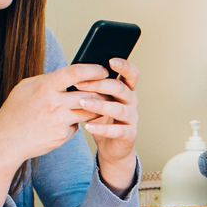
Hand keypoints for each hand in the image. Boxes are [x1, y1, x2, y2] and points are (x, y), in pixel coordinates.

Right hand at [0, 64, 99, 206]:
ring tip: (100, 103)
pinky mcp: (62, 136)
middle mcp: (54, 103)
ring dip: (97, 107)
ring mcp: (60, 121)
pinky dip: (76, 123)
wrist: (6, 141)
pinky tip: (68, 122)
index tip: (103, 70)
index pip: (76, 72)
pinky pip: (77, 126)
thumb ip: (47, 80)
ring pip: (89, 111)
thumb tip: (68, 75)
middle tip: (109, 89)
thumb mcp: (25, 88)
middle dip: (103, 91)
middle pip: (90, 94)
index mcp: (44, 87)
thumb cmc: (14, 112)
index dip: (94, 70)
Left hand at [75, 58, 138, 193]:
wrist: (111, 146)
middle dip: (100, 84)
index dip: (124, 66)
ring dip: (99, 105)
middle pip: (121, 88)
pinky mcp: (129, 134)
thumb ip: (94, 88)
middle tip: (80, 84)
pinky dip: (102, 128)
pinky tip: (87, 126)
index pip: (132, 73)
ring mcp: (132, 118)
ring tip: (82, 103)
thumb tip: (73, 73)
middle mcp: (132, 102)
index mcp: (126, 90)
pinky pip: (117, 131)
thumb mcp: (99, 100)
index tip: (111, 60)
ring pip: (119, 109)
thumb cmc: (102, 119)